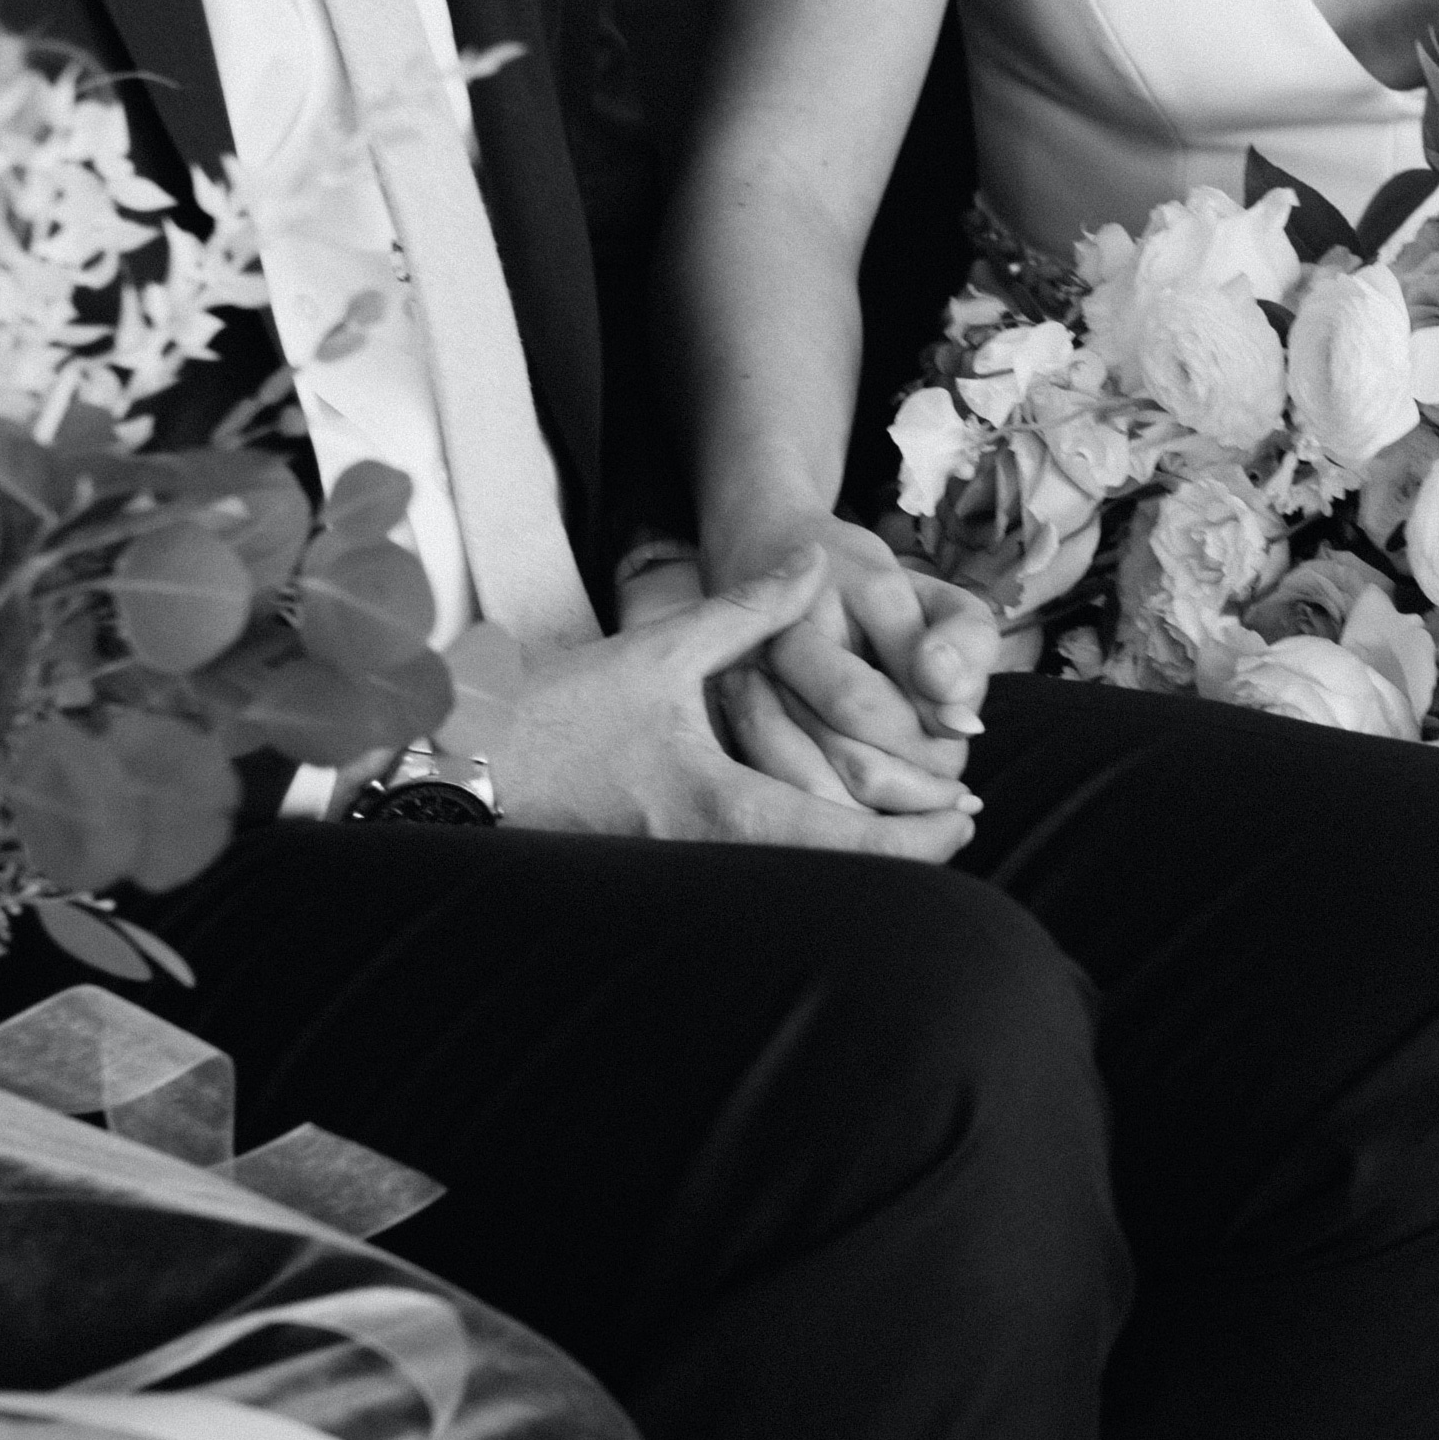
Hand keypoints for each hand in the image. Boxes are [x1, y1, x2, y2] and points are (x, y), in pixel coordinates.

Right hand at [499, 555, 977, 855]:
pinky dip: (814, 850)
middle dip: (908, 848)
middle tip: (962, 813)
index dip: (920, 832)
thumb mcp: (662, 650)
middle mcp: (717, 854)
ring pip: (803, 878)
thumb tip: (814, 562)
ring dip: (864, 851)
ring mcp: (693, 870)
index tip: (968, 809)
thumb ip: (748, 609)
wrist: (470, 763)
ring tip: (917, 815)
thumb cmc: (559, 714)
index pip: (849, 840)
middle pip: (840, 875)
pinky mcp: (673, 867)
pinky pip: (764, 872)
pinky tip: (837, 820)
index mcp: (726, 807)